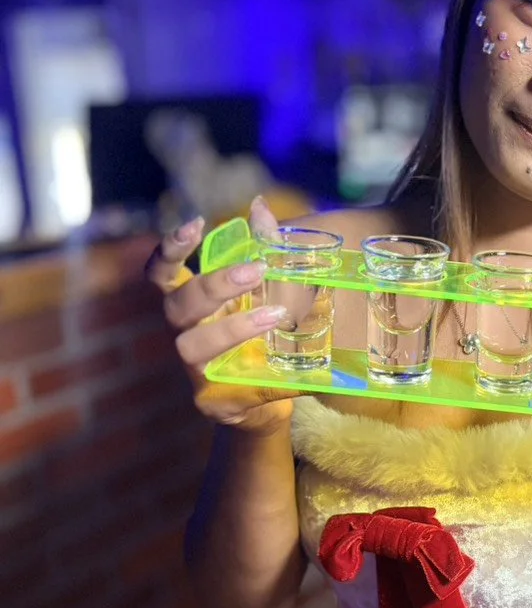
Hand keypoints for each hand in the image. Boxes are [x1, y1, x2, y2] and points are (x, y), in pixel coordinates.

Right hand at [145, 197, 298, 433]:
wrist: (270, 399)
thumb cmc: (262, 337)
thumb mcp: (267, 293)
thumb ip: (262, 250)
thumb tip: (260, 206)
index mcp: (190, 303)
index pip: (162, 273)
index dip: (169, 249)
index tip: (193, 225)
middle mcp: (184, 332)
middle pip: (180, 303)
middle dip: (215, 284)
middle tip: (256, 270)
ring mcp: (193, 369)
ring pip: (194, 344)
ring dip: (233, 327)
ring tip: (276, 316)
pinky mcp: (212, 401)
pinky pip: (233, 388)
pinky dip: (265, 379)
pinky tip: (293, 372)